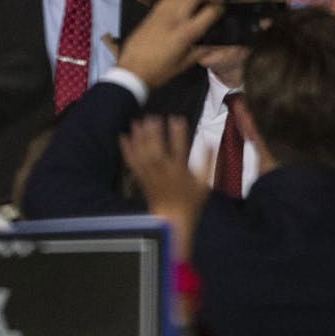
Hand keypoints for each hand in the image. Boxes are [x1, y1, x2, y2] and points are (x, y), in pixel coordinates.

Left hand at [117, 0, 222, 90]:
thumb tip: (210, 44)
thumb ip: (199, 52)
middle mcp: (174, 20)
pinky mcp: (150, 15)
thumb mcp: (184, 65)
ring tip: (195, 1)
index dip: (219, 9)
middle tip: (209, 2)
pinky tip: (178, 2)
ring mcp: (161, 15)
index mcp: (186, 33)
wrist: (132, 70)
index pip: (209, 12)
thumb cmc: (158, 71)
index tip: (221, 10)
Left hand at [119, 116, 207, 261]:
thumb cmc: (190, 201)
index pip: (179, 149)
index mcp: (180, 172)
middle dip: (153, 133)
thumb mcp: (204, 183)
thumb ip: (208, 162)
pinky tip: (123, 136)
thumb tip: (210, 142)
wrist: (171, 218)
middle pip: (156, 150)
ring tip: (137, 122)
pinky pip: (131, 162)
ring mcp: (150, 175)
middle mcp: (163, 172)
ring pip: (142, 154)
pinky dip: (126, 149)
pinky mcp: (140, 178)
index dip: (178, 133)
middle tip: (152, 117)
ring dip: (138, 137)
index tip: (177, 119)